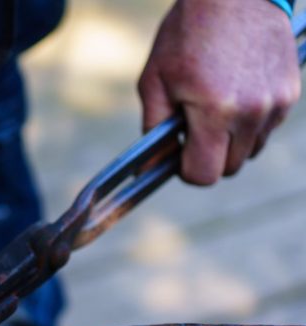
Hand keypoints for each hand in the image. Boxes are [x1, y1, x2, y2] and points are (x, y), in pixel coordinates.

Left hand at [138, 0, 299, 184]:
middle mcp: (251, 112)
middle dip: (208, 156)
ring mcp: (276, 103)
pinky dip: (250, 122)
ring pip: (250, 150)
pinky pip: (266, 127)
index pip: (204, 174)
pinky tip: (236, 93)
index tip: (178, 153)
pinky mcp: (290, 92)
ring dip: (231, 140)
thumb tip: (151, 168)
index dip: (185, 169)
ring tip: (214, 107)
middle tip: (193, 128)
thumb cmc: (186, 34)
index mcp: (214, 111)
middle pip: (229, 167)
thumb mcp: (154, 80)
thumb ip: (153, 128)